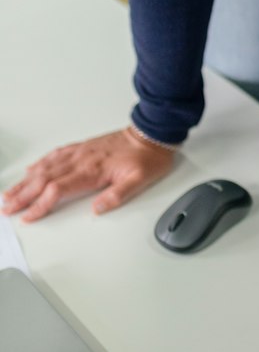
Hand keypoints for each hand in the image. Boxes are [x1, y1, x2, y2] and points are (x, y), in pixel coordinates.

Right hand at [2, 128, 175, 221]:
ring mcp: (80, 152)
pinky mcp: (82, 147)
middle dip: (23, 195)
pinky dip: (40, 163)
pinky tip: (31, 169)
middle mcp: (81, 160)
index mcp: (92, 171)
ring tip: (10, 192)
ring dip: (26, 181)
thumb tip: (97, 209)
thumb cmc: (147, 158)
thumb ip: (117, 195)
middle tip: (6, 207)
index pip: (58, 190)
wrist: (151, 135)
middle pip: (44, 179)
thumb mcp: (140, 180)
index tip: (27, 216)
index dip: (40, 205)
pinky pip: (55, 155)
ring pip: (45, 167)